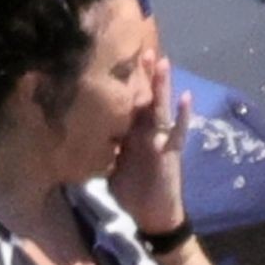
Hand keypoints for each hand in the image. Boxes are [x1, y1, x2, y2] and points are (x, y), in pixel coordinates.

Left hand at [110, 54, 191, 231]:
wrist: (154, 216)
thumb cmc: (133, 194)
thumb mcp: (111, 169)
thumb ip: (102, 152)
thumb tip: (77, 142)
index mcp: (131, 136)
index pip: (126, 105)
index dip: (123, 85)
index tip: (115, 61)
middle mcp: (147, 133)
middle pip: (144, 99)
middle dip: (144, 76)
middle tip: (142, 49)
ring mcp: (161, 141)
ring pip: (162, 109)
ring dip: (163, 86)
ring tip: (163, 63)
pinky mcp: (172, 153)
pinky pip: (179, 133)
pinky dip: (184, 117)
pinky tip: (187, 99)